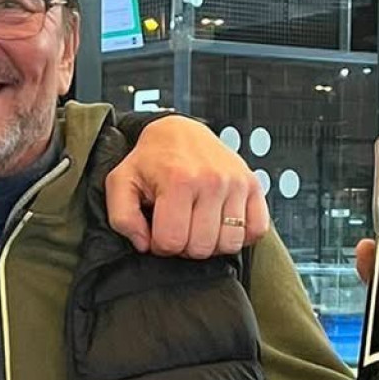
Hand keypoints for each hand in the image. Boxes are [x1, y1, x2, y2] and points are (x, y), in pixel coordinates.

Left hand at [106, 115, 268, 258]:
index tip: (159, 232)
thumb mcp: (121, 182)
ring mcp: (236, 183)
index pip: (171, 242)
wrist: (180, 132)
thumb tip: (144, 244)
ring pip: (230, 243)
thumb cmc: (151, 159)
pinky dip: (240, 235)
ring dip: (212, 244)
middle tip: (179, 228)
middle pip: (201, 247)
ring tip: (198, 226)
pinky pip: (257, 230)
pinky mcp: (253, 185)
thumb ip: (122, 218)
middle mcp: (211, 181)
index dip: (160, 245)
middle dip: (185, 246)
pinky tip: (221, 224)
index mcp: (178, 180)